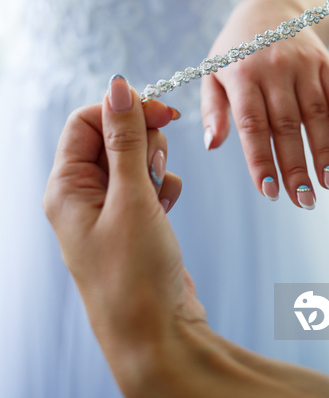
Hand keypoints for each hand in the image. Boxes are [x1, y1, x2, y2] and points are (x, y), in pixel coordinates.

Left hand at [43, 76, 206, 394]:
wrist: (159, 335)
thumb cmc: (136, 276)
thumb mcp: (132, 199)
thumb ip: (126, 139)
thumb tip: (118, 86)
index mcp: (66, 188)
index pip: (85, 121)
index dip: (122, 110)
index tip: (160, 112)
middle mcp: (83, 195)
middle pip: (112, 135)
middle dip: (142, 141)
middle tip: (154, 167)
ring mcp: (109, 208)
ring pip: (134, 156)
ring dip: (155, 164)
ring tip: (160, 195)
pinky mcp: (133, 219)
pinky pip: (149, 181)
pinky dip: (164, 186)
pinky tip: (167, 208)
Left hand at [201, 0, 328, 208]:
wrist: (270, 8)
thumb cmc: (236, 49)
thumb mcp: (213, 71)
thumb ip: (213, 109)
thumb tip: (212, 145)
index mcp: (242, 75)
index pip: (252, 125)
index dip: (261, 160)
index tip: (269, 191)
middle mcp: (273, 70)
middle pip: (286, 125)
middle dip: (296, 166)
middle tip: (303, 200)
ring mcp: (302, 65)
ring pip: (315, 113)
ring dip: (325, 150)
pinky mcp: (324, 63)